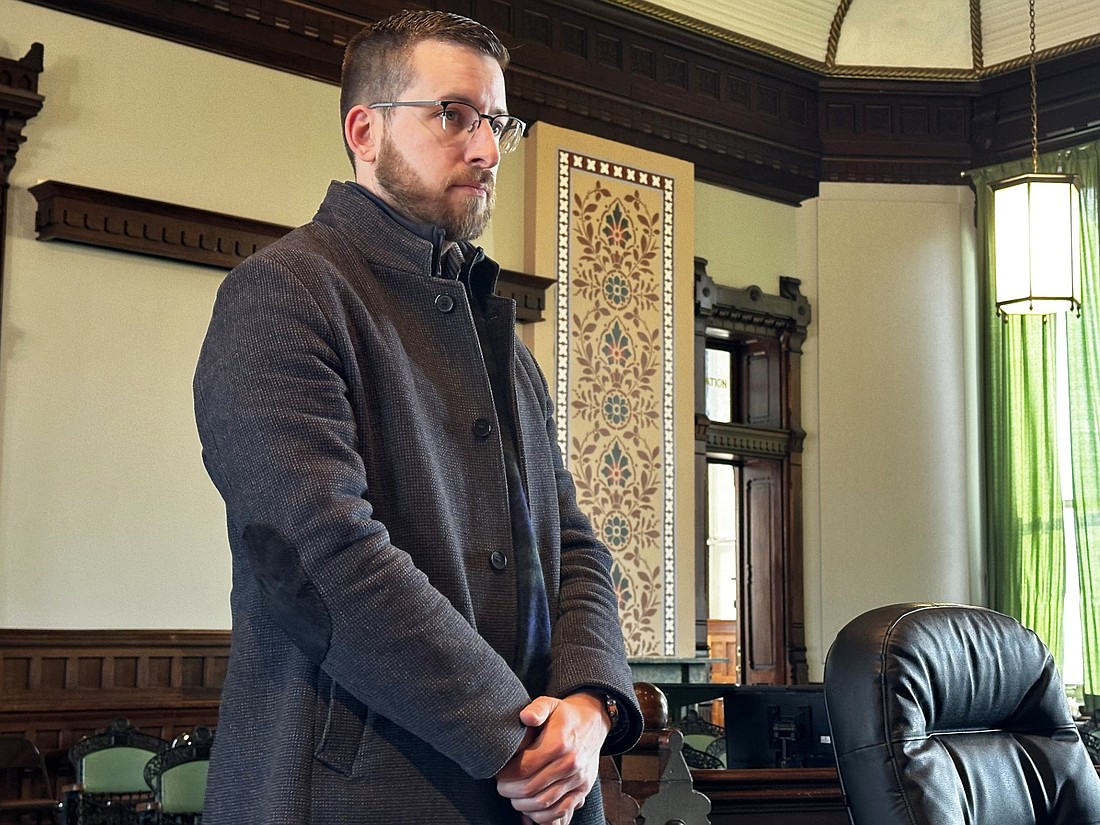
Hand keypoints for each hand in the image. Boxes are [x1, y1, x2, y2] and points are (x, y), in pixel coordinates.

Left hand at [496, 692, 610, 823]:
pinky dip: (542, 816)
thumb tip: (525, 716)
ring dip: (523, 805)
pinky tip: (531, 809)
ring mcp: (577, 779)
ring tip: (513, 797)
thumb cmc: (565, 715)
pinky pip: (561, 811)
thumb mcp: (550, 703)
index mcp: (559, 743)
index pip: (524, 768)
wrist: (594, 722)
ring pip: (544, 804)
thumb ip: (536, 709)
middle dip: (510, 791)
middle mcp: (570, 763)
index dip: (505, 775)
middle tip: (502, 787)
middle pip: (531, 789)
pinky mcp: (582, 789)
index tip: (498, 773)